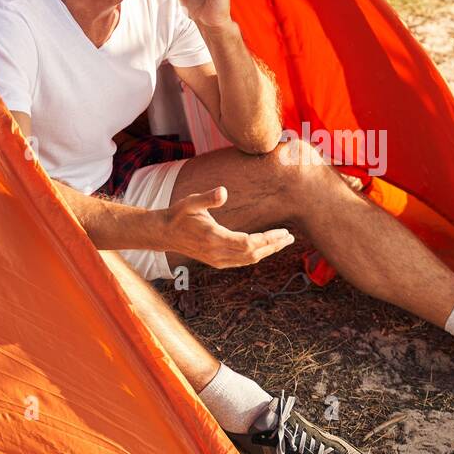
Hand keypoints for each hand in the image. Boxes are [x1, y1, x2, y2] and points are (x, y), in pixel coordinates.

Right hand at [161, 186, 293, 267]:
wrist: (164, 234)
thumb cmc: (178, 215)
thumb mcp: (190, 202)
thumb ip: (207, 198)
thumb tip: (223, 191)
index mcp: (213, 238)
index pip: (248, 243)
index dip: (267, 239)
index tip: (283, 232)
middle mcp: (217, 253)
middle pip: (253, 254)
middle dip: (273, 246)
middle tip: (290, 237)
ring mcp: (217, 260)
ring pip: (249, 260)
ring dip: (267, 251)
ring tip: (283, 241)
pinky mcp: (217, 262)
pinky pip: (242, 261)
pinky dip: (257, 255)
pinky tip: (266, 247)